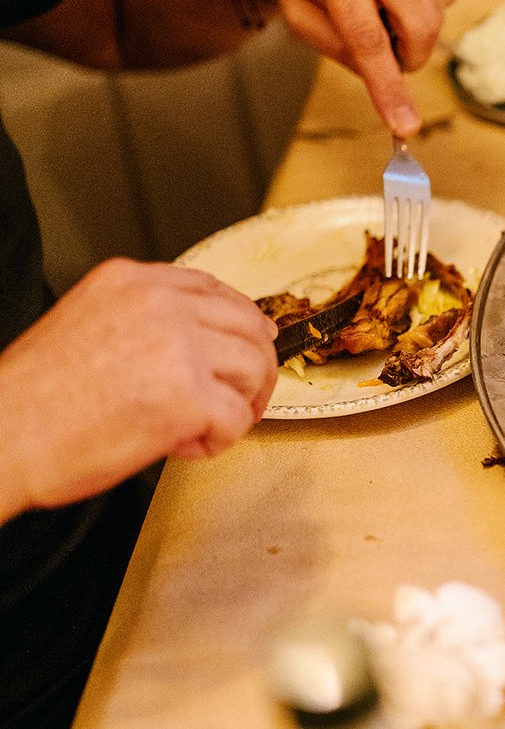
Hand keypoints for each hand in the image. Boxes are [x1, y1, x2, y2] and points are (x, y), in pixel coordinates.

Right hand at [0, 260, 279, 519]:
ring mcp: (177, 346)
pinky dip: (220, 441)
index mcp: (130, 281)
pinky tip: (184, 447)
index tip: (254, 340)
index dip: (241, 320)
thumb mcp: (87, 326)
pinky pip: (237, 418)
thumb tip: (205, 341)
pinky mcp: (188, 395)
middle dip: (254, 366)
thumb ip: (144, 322)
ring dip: (240, 404)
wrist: (0, 437)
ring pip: (253, 368)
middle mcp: (158, 304)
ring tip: (205, 427)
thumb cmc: (32, 400)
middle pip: (247, 324)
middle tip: (245, 397)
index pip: (213, 288)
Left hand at [245, 0, 459, 136]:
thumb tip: (388, 82)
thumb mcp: (299, 13)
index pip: (369, 40)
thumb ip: (339, 51)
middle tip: (386, 45)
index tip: (406, 125)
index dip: (389, 87)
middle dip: (409, 54)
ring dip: (413, 20)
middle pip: (420, 29)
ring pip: (437, 13)